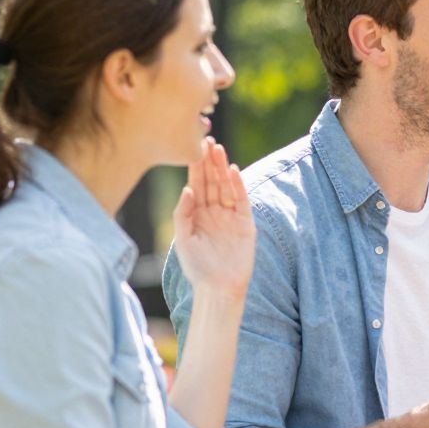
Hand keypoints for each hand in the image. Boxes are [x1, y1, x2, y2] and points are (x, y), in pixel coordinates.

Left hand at [170, 138, 254, 299]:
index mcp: (197, 214)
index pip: (197, 185)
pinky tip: (233, 171)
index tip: (193, 147)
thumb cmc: (197, 267)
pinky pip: (241, 200)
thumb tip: (187, 189)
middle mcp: (214, 211)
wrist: (218, 287)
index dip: (196, 167)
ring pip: (226, 186)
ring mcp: (230, 216)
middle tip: (207, 140)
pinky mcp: (245, 223)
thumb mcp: (183, 239)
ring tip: (218, 149)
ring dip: (222, 168)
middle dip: (209, 161)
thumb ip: (183, 214)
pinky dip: (238, 186)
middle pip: (212, 181)